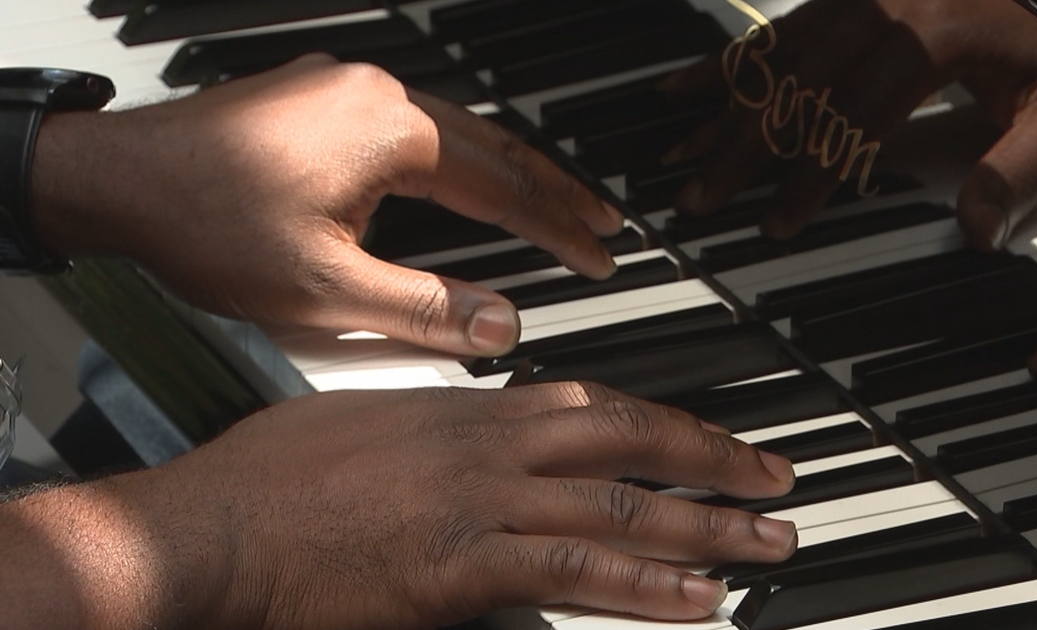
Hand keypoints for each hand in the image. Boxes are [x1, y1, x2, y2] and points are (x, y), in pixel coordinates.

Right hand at [3, 383, 797, 629]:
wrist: (215, 524)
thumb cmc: (270, 476)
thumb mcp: (364, 419)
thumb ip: (435, 423)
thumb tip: (473, 426)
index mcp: (465, 410)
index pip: (592, 404)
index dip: (663, 421)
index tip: (709, 437)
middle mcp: (486, 447)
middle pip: (626, 442)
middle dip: (712, 460)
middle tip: (775, 478)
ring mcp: (477, 505)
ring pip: (617, 509)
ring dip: (704, 527)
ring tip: (767, 541)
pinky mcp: (458, 569)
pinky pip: (571, 573)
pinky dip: (641, 589)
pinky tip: (696, 601)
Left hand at [30, 55, 624, 356]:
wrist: (113, 180)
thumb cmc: (204, 225)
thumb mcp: (323, 288)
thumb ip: (423, 309)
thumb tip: (500, 325)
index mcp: (394, 132)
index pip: (506, 188)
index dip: (560, 227)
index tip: (600, 254)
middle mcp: (379, 94)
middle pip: (495, 145)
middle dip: (554, 186)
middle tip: (603, 219)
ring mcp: (348, 87)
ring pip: (456, 130)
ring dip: (507, 169)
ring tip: (551, 201)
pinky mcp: (322, 96)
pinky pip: (413, 123)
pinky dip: (455, 157)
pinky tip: (467, 178)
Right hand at [660, 0, 1036, 246]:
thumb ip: (1023, 171)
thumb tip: (973, 231)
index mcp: (939, 31)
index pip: (855, 111)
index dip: (811, 171)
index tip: (777, 218)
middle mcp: (892, 3)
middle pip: (797, 79)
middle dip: (741, 143)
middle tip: (699, 193)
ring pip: (778, 50)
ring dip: (723, 103)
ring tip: (677, 144)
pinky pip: (781, 26)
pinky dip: (733, 60)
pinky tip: (691, 83)